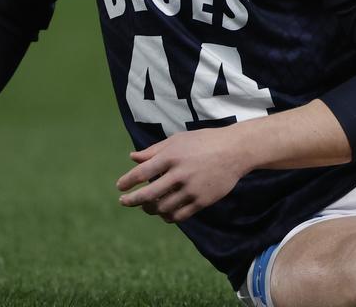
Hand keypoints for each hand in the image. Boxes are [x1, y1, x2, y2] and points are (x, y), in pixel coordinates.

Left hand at [116, 128, 252, 222]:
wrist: (235, 151)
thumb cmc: (203, 142)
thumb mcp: (178, 140)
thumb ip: (154, 150)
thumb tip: (132, 158)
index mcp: (172, 156)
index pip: (142, 173)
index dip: (127, 182)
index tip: (120, 187)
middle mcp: (180, 173)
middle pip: (148, 194)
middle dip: (132, 200)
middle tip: (124, 201)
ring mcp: (192, 189)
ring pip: (162, 208)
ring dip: (150, 209)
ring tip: (146, 206)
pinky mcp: (202, 201)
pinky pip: (179, 216)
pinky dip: (167, 217)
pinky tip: (163, 212)